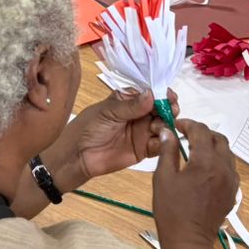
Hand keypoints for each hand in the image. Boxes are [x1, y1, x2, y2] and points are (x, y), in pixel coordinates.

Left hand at [58, 90, 176, 184]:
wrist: (78, 155)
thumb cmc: (88, 128)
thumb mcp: (108, 112)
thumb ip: (131, 106)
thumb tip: (152, 94)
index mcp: (129, 100)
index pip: (151, 93)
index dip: (162, 93)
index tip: (170, 96)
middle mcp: (139, 114)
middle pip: (162, 109)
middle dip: (169, 109)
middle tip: (171, 111)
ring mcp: (143, 131)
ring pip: (164, 126)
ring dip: (166, 125)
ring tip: (157, 127)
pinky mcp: (144, 149)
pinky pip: (159, 144)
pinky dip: (163, 142)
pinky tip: (159, 140)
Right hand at [152, 119, 237, 248]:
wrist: (189, 242)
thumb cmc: (172, 211)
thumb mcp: (163, 178)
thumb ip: (167, 151)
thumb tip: (167, 132)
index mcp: (206, 162)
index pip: (201, 131)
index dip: (188, 124)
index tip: (176, 127)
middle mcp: (224, 168)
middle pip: (218, 139)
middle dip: (202, 133)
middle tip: (186, 137)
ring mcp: (231, 181)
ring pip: (227, 153)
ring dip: (212, 146)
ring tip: (195, 151)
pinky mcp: (232, 192)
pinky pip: (230, 168)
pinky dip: (219, 161)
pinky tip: (204, 169)